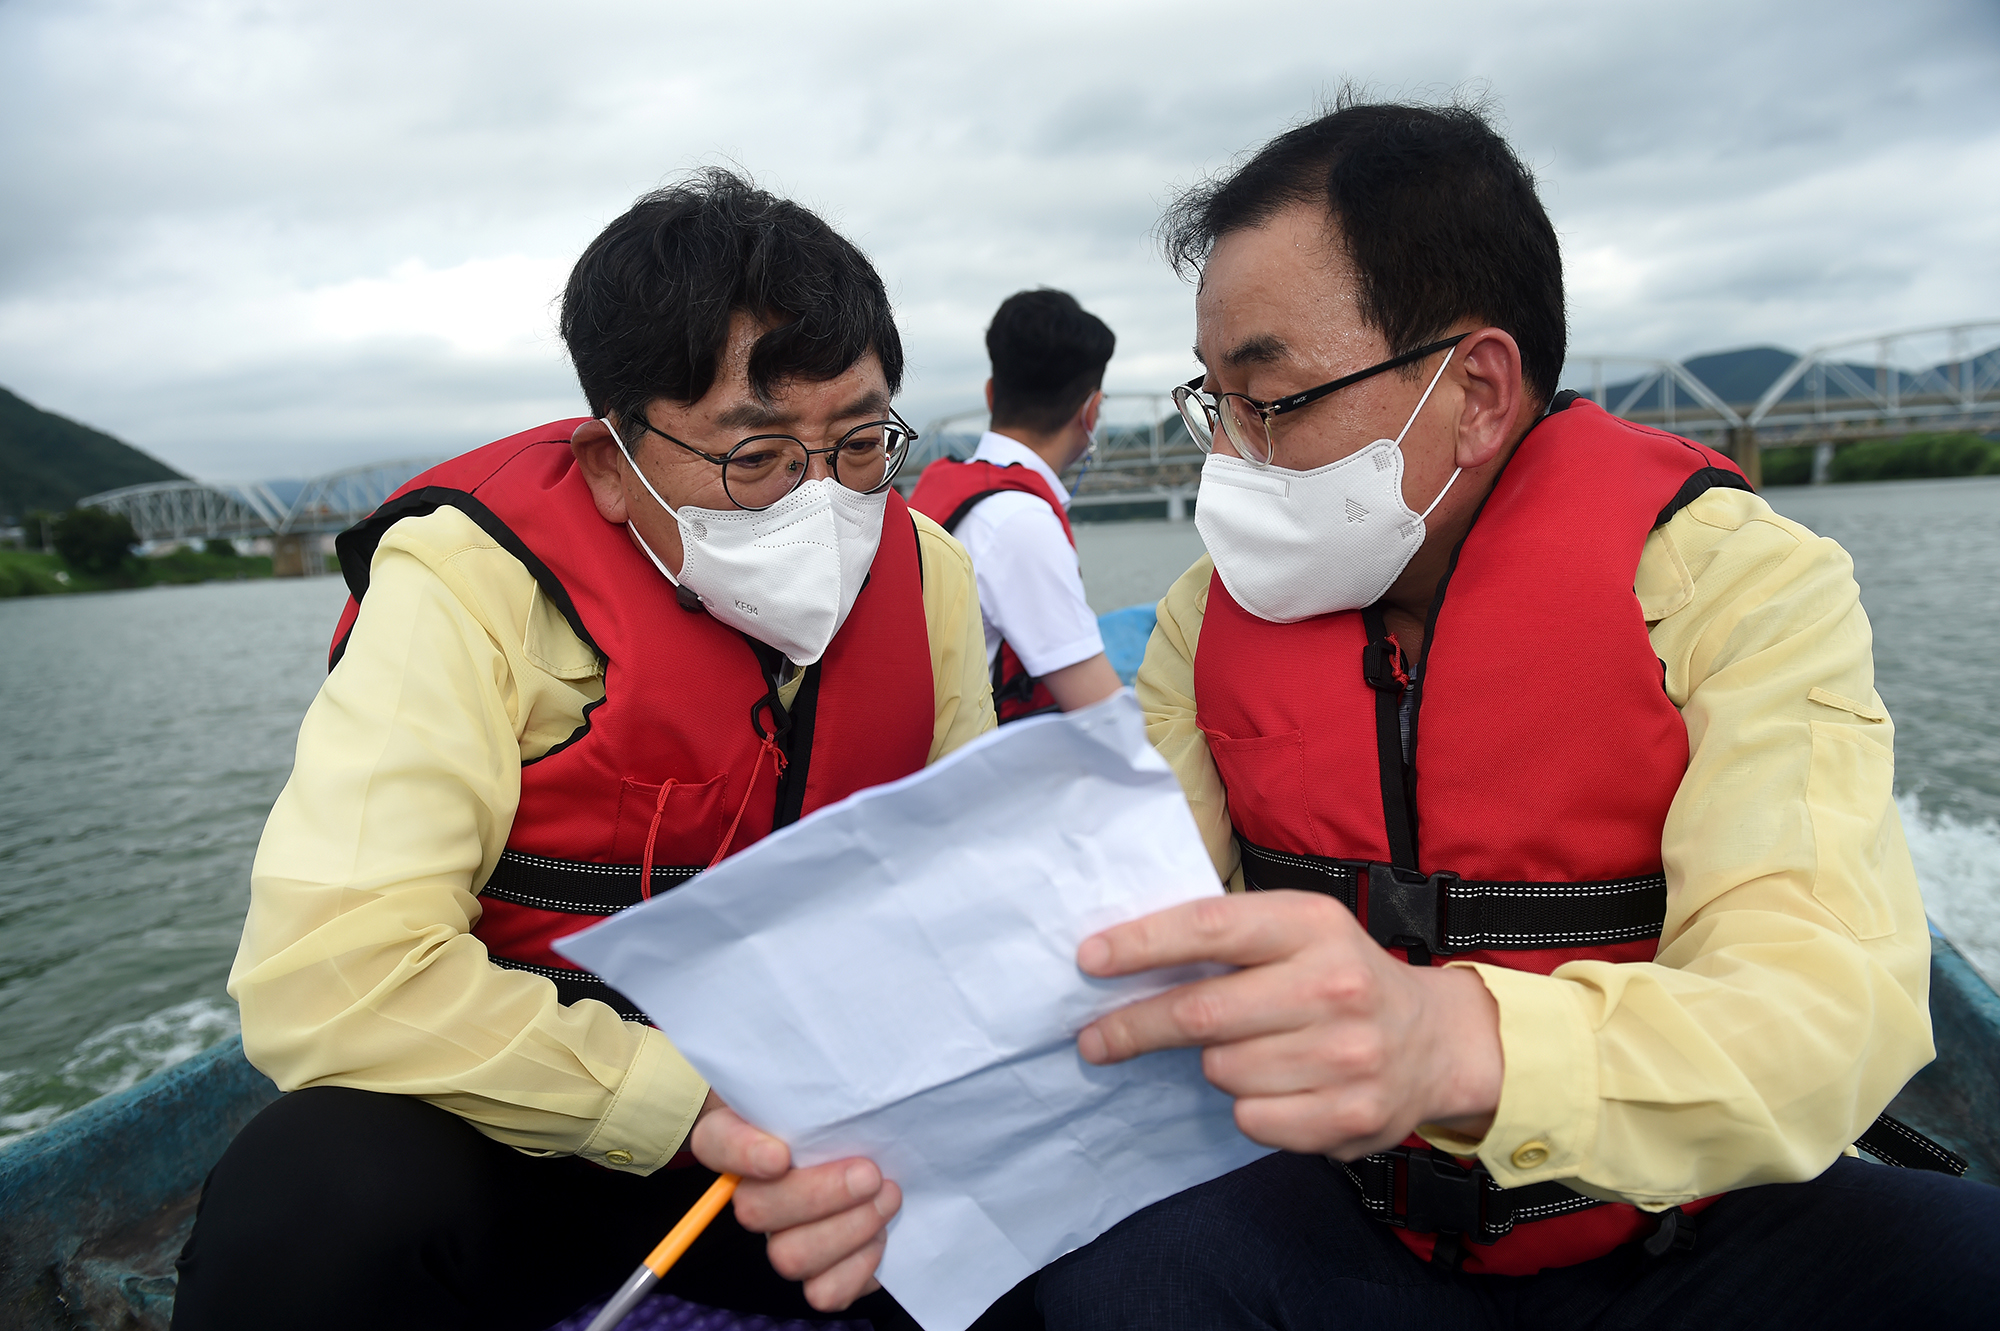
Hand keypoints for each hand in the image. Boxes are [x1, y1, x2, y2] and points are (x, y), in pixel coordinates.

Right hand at [689, 1100, 899, 1310]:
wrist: (875, 1145)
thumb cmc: (843, 1110)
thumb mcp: (825, 1082)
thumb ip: (815, 1081)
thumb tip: (836, 1077)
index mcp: (743, 1137)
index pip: (718, 1142)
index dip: (743, 1154)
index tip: (779, 1155)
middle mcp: (755, 1194)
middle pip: (756, 1211)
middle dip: (821, 1196)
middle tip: (870, 1174)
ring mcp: (785, 1236)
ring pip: (789, 1257)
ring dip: (848, 1230)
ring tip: (887, 1197)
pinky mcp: (822, 1271)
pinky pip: (824, 1293)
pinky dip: (858, 1269)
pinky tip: (881, 1235)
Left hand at [1074, 889, 1502, 1159]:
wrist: (1437, 1042)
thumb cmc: (1341, 977)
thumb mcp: (1299, 931)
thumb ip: (1227, 939)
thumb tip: (1120, 960)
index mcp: (1312, 924)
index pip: (1210, 928)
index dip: (1142, 944)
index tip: (1089, 959)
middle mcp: (1333, 985)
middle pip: (1202, 1011)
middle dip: (1135, 1025)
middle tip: (1094, 1038)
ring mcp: (1347, 1055)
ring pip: (1222, 1071)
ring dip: (1215, 1065)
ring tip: (1253, 1051)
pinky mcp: (1351, 1116)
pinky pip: (1252, 1118)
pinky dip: (1249, 1108)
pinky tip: (1281, 1088)